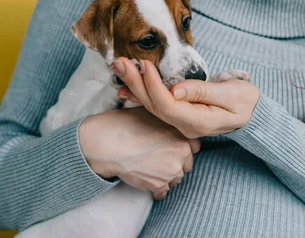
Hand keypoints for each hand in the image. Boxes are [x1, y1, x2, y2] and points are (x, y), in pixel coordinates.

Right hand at [78, 107, 200, 199]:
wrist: (109, 143)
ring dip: (167, 176)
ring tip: (151, 168)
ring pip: (176, 178)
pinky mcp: (159, 185)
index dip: (183, 146)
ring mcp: (172, 171)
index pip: (195, 146)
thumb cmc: (126, 124)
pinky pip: (163, 192)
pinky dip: (156, 189)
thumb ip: (167, 120)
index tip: (173, 146)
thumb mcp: (152, 112)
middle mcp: (182, 153)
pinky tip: (147, 180)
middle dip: (176, 162)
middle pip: (187, 164)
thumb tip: (171, 120)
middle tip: (160, 158)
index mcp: (183, 135)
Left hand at [112, 58, 259, 138]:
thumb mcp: (230, 94)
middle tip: (120, 62)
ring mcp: (180, 121)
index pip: (167, 105)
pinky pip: (156, 105)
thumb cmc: (245, 101)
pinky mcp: (179, 113)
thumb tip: (177, 90)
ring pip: (152, 105)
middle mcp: (185, 125)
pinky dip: (141, 94)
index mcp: (197, 121)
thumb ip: (203, 92)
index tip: (144, 64)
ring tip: (119, 67)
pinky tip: (125, 87)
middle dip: (135, 83)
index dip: (153, 85)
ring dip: (134, 85)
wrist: (252, 113)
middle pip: (154, 105)